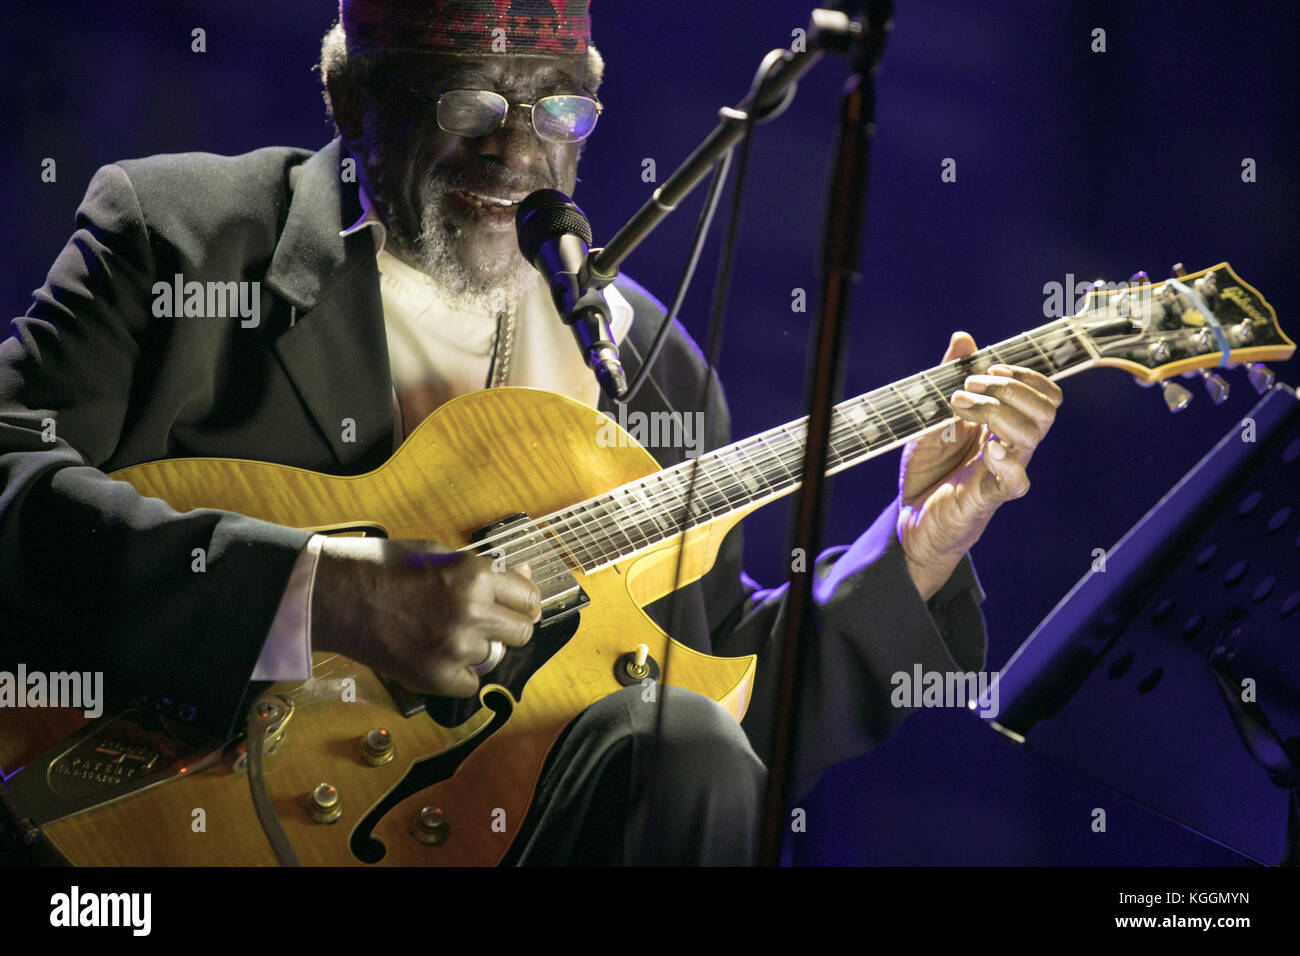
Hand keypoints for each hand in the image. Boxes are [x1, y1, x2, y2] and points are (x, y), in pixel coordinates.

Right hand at [310, 537, 540, 696]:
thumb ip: (484, 570)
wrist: (334, 597)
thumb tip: (525, 575)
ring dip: (474, 647)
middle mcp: (472, 612)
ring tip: (440, 632)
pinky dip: (457, 674)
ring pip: (491, 656)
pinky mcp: (435, 677)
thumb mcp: (438, 552)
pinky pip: (469, 684)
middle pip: (522, 632)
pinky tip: (434, 655)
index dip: (524, 601)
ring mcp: (455, 648)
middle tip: (486, 622)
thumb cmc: (382, 567)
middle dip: (508, 626)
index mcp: (475, 575)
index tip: (519, 605)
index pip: (529, 597)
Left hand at [897, 331, 1061, 599]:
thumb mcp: (932, 416)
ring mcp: (1003, 472)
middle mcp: (1012, 447)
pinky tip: (988, 449)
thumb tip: (963, 338)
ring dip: (997, 411)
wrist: (911, 519)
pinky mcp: (988, 498)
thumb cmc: (928, 469)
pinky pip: (1016, 482)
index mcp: (1005, 426)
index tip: (990, 369)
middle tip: (967, 388)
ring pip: (1033, 435)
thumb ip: (949, 378)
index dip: (1027, 376)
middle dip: (1008, 389)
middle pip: (1045, 411)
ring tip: (959, 407)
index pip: (1045, 396)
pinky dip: (1008, 462)